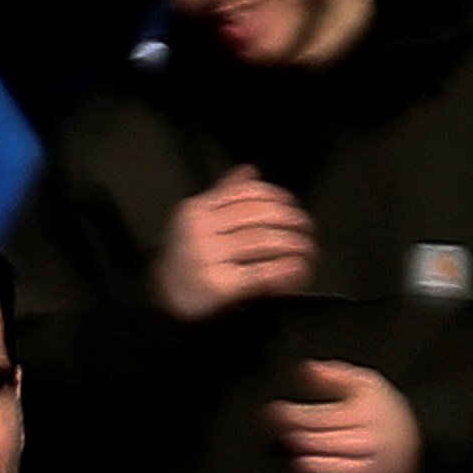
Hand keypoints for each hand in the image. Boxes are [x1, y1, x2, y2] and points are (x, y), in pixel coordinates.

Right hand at [157, 169, 314, 323]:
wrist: (164, 301)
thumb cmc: (186, 260)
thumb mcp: (198, 222)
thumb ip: (224, 195)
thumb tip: (251, 171)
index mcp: (197, 210)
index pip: (243, 194)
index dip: (274, 196)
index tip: (294, 204)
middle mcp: (200, 230)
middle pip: (256, 216)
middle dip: (289, 220)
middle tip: (308, 227)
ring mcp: (207, 257)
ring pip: (261, 242)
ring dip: (292, 244)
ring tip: (308, 249)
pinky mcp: (218, 286)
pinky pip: (260, 273)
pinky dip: (284, 270)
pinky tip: (299, 268)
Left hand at [272, 360, 423, 472]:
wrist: (420, 444)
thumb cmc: (388, 412)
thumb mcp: (367, 383)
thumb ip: (335, 374)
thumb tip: (306, 370)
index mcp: (363, 416)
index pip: (313, 418)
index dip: (287, 415)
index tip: (274, 411)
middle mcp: (366, 445)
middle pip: (311, 445)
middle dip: (290, 438)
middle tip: (282, 432)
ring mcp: (368, 471)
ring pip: (318, 471)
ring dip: (299, 462)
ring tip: (295, 453)